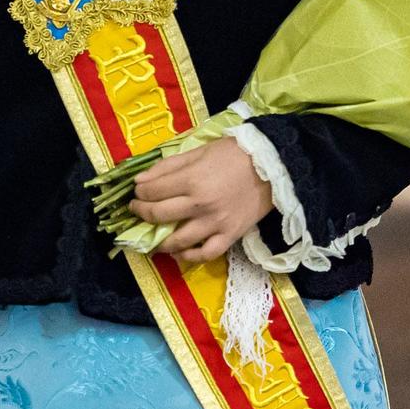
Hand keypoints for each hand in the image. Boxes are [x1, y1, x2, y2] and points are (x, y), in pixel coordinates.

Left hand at [130, 136, 273, 264]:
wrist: (271, 166)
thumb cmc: (233, 154)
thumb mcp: (198, 152)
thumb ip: (168, 166)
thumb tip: (140, 180)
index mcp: (192, 179)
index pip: (153, 191)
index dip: (139, 192)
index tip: (137, 191)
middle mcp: (200, 204)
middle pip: (160, 215)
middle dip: (142, 212)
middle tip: (138, 210)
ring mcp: (215, 223)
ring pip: (178, 240)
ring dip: (160, 241)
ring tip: (154, 237)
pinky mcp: (230, 236)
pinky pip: (205, 253)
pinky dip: (189, 256)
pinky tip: (179, 252)